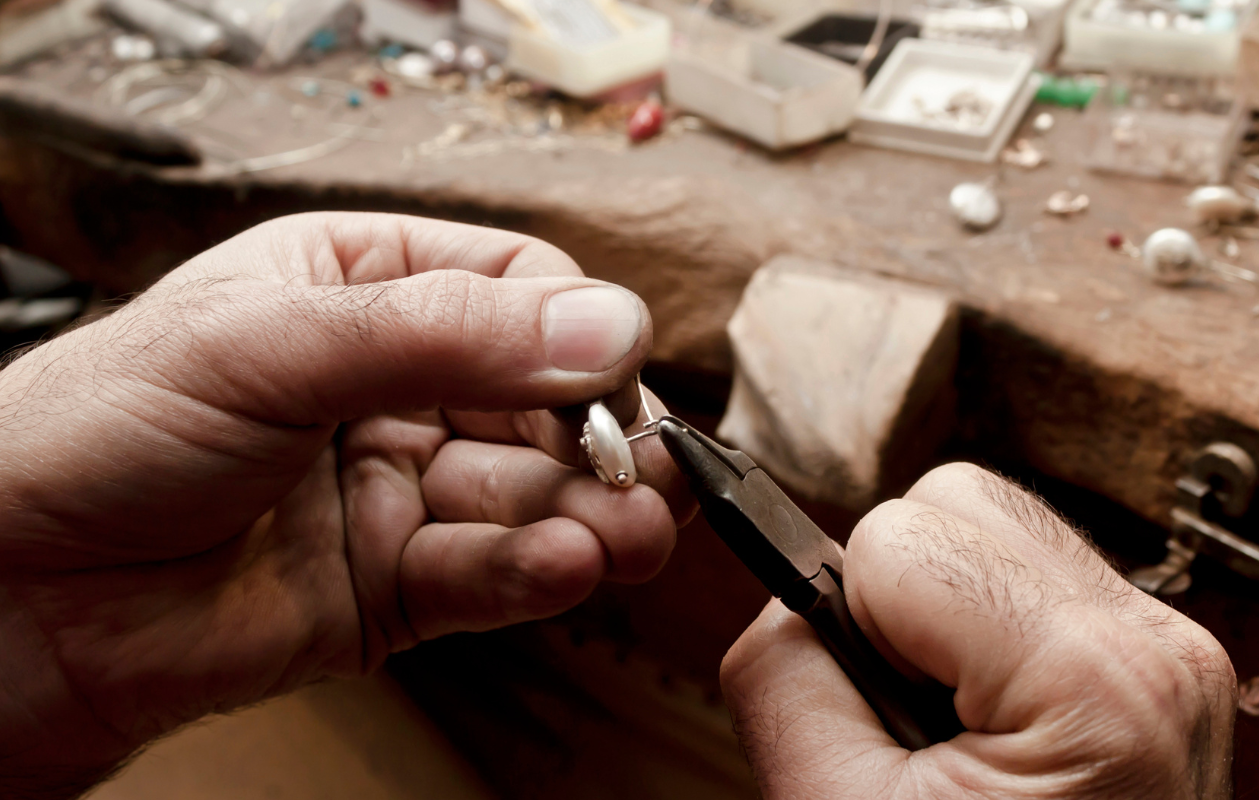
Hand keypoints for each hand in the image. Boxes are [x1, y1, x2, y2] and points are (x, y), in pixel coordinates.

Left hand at [0, 213, 692, 798]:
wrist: (6, 596)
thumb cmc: (97, 431)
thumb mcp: (274, 343)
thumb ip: (443, 336)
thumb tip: (602, 328)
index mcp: (361, 290)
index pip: (514, 291)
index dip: (574, 331)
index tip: (611, 374)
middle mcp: (390, 388)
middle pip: (544, 402)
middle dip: (600, 440)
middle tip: (651, 473)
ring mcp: (394, 492)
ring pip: (529, 496)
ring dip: (587, 515)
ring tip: (626, 533)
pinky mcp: (390, 590)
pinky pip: (487, 576)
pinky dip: (533, 574)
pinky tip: (563, 566)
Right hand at [722, 463, 1235, 799]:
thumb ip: (784, 672)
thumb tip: (783, 591)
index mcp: (1094, 681)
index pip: (900, 537)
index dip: (853, 620)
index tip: (878, 711)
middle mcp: (1156, 641)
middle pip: (957, 501)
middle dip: (897, 591)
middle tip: (910, 709)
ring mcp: (1172, 645)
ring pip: (994, 519)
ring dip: (939, 600)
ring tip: (951, 713)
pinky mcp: (1160, 655)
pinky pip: (1033, 570)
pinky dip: (985, 620)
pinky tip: (989, 710)